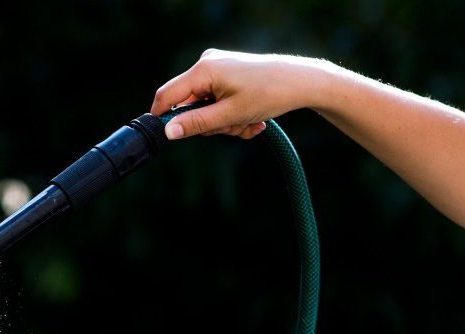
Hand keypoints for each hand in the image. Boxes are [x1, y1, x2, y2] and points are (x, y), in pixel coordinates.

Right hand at [150, 49, 331, 139]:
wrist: (302, 81)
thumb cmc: (269, 94)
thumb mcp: (230, 115)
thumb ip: (197, 124)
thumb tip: (169, 132)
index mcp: (203, 70)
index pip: (167, 96)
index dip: (162, 118)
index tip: (168, 137)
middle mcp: (207, 64)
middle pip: (189, 105)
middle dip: (210, 123)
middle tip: (234, 127)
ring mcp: (218, 67)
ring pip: (206, 106)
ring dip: (225, 122)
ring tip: (249, 122)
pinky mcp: (228, 72)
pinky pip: (219, 99)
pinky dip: (232, 114)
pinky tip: (252, 118)